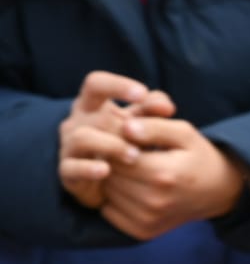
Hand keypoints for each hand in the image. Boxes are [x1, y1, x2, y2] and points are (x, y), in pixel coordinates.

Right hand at [58, 71, 152, 208]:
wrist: (108, 179)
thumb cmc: (126, 141)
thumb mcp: (140, 122)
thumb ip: (152, 109)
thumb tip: (168, 107)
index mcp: (92, 104)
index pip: (96, 83)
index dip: (117, 85)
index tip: (142, 93)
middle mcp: (76, 122)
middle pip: (96, 116)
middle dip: (124, 127)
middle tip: (147, 139)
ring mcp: (69, 146)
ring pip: (82, 138)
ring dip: (110, 145)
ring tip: (135, 156)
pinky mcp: (67, 172)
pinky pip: (71, 168)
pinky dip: (88, 169)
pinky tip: (105, 170)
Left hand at [100, 117, 244, 240]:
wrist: (220, 192)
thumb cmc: (200, 157)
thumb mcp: (185, 133)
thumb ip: (154, 126)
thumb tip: (126, 127)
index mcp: (163, 174)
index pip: (115, 156)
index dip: (116, 144)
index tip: (127, 141)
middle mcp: (154, 201)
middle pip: (109, 175)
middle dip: (112, 162)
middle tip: (127, 155)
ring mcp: (148, 219)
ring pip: (107, 193)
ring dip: (111, 180)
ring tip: (130, 170)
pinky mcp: (143, 231)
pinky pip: (109, 212)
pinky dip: (113, 200)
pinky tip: (130, 189)